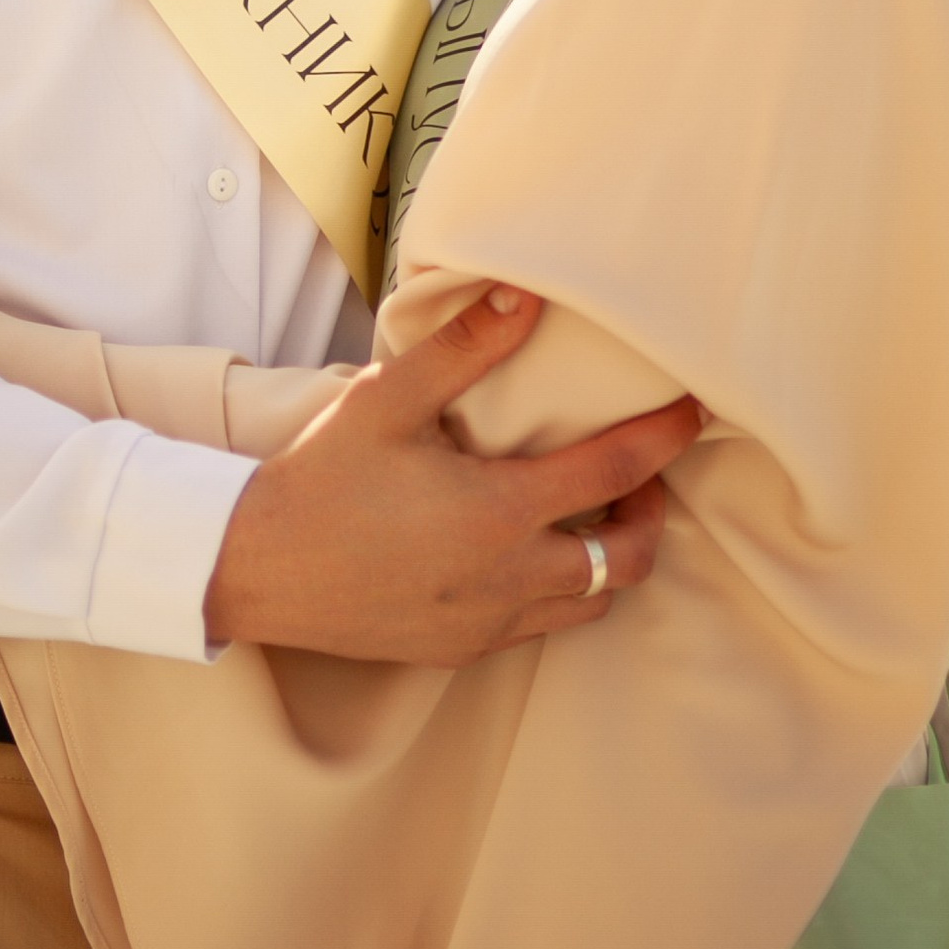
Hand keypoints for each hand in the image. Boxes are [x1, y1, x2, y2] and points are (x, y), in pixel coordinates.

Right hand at [203, 285, 699, 664]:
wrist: (253, 569)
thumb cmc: (320, 477)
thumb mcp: (386, 399)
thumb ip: (463, 348)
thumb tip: (527, 298)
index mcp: (500, 512)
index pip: (616, 473)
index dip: (665, 438)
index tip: (695, 412)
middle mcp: (508, 580)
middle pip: (629, 561)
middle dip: (652, 517)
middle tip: (643, 478)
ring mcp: (486, 624)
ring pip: (589, 603)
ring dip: (609, 561)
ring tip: (592, 515)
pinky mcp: (459, 650)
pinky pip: (537, 628)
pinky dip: (557, 592)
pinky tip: (525, 554)